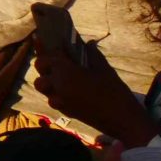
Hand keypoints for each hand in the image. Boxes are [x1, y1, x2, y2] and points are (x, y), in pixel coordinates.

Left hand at [32, 38, 154, 144]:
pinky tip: (68, 88)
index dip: (44, 48)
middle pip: (40, 71)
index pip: (45, 56)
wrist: (121, 120)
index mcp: (65, 72)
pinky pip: (52, 98)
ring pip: (42, 86)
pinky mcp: (64, 111)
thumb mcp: (103, 68)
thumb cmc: (114, 91)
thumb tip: (87, 42)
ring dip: (47, 79)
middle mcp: (57, 85)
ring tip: (60, 74)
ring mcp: (59, 100)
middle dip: (45, 63)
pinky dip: (55, 92)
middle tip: (56, 58)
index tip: (44, 40)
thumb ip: (91, 54)